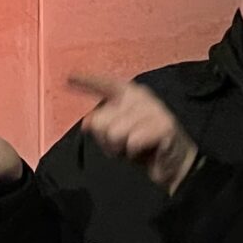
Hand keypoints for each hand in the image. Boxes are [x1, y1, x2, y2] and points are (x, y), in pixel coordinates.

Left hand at [68, 75, 199, 193]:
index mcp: (129, 94)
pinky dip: (133, 153)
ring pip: (114, 133)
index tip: (68, 77)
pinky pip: (131, 142)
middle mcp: (140, 97)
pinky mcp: (163, 126)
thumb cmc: (143, 147)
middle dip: (107, 141)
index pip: (104, 83)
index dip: (86, 81)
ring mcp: (154, 109)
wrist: (175, 165)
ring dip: (121, 148)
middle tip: (125, 144)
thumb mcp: (116, 136)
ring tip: (135, 148)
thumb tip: (88, 123)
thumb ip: (100, 125)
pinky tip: (145, 151)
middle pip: (99, 121)